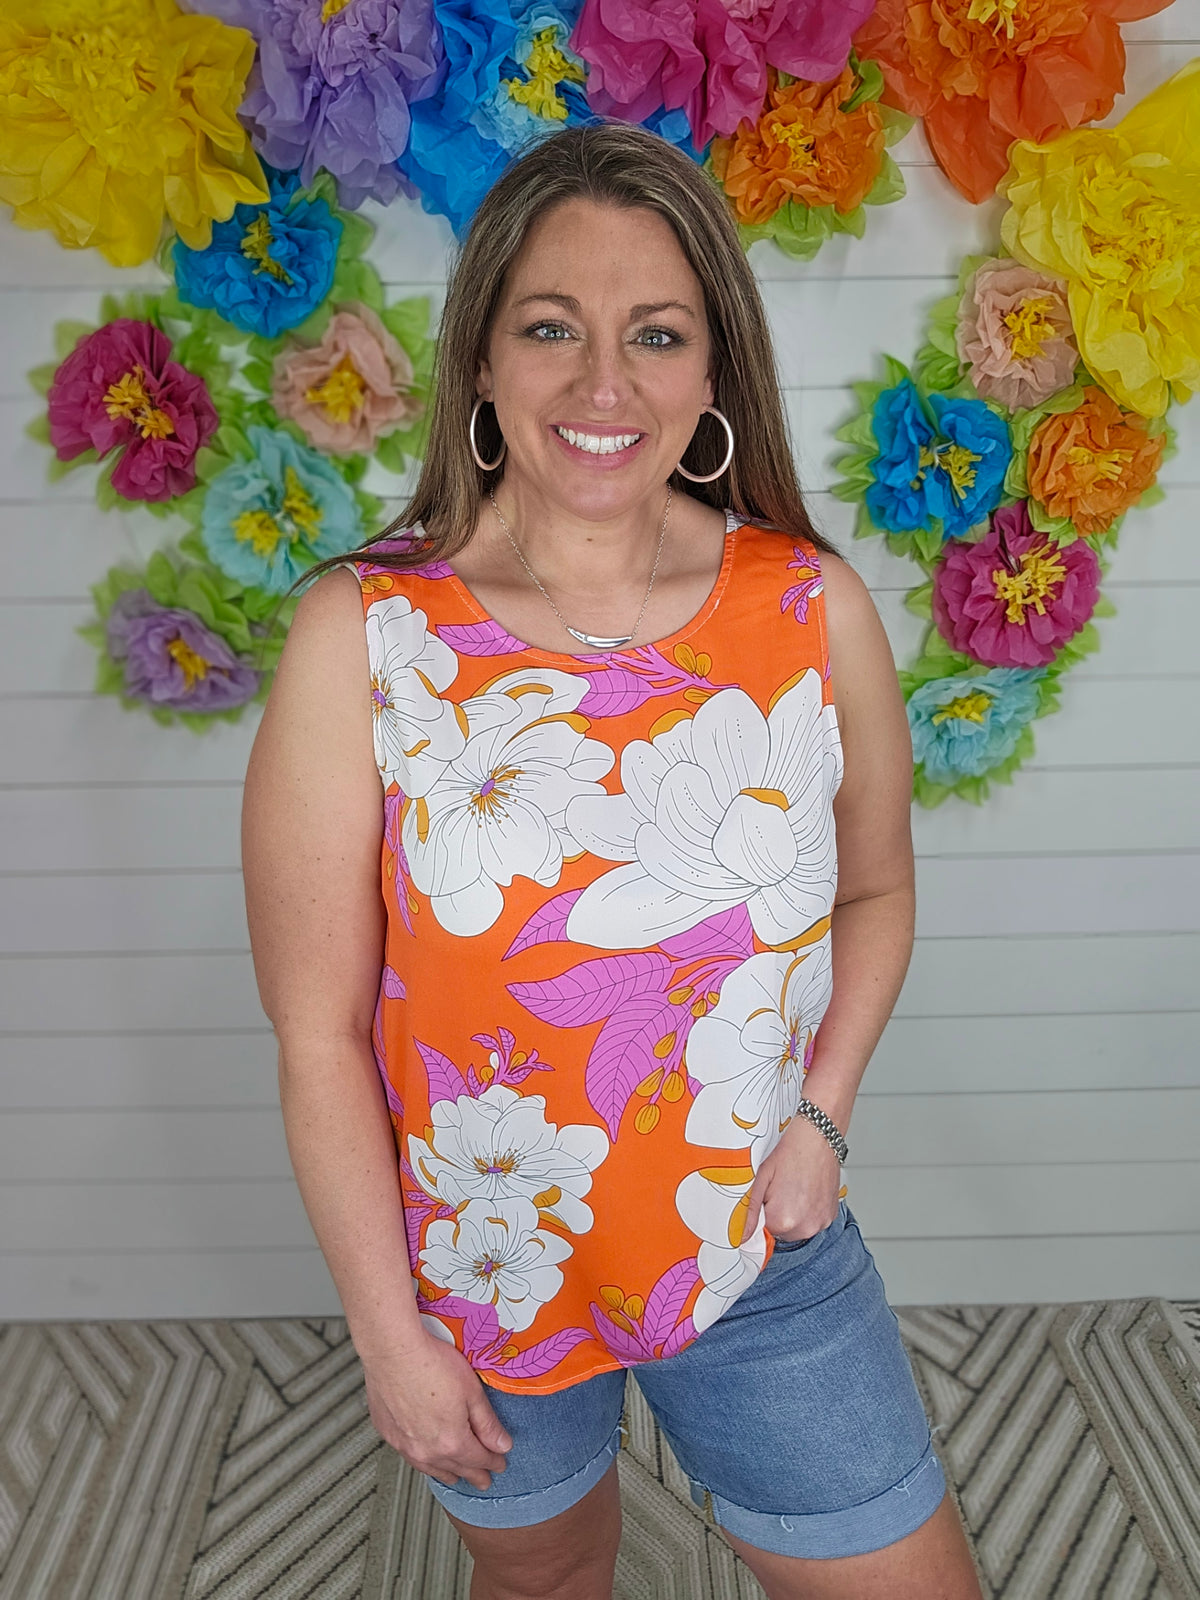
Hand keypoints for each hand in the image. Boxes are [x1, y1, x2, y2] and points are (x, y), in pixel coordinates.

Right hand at [362, 1328, 512, 1490]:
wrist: (393, 1352)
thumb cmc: (431, 1364)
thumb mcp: (472, 1391)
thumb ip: (487, 1423)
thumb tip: (502, 1445)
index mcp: (452, 1441)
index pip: (479, 1460)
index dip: (493, 1462)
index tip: (500, 1464)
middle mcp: (427, 1451)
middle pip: (457, 1469)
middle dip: (474, 1475)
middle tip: (483, 1480)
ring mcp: (405, 1444)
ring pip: (432, 1469)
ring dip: (448, 1473)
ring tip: (457, 1476)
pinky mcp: (389, 1433)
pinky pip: (411, 1457)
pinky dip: (424, 1462)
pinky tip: (426, 1458)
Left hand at [739, 1113, 844, 1245]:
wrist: (818, 1138)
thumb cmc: (791, 1153)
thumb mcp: (761, 1178)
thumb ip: (750, 1211)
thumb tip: (742, 1237)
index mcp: (783, 1219)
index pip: (764, 1230)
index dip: (763, 1211)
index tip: (768, 1196)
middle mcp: (805, 1226)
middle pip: (782, 1232)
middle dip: (779, 1215)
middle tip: (782, 1188)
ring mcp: (821, 1222)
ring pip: (798, 1228)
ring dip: (794, 1215)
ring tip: (796, 1188)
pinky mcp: (831, 1216)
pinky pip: (813, 1221)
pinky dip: (809, 1211)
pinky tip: (807, 1191)